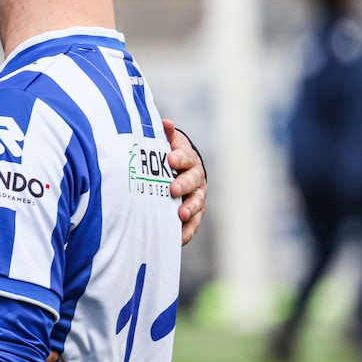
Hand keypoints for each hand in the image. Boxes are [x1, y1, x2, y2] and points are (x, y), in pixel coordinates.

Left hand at [163, 119, 206, 245]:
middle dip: (184, 184)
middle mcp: (196, 177)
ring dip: (189, 208)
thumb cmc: (166, 156)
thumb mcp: (165, 143)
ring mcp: (197, 196)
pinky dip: (187, 231)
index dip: (179, 157)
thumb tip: (164, 123)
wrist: (177, 171)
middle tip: (173, 189)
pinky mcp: (194, 213)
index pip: (185, 156)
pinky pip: (193, 223)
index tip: (170, 158)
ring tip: (180, 215)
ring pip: (197, 202)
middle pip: (193, 181)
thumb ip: (164, 135)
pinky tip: (178, 238)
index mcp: (188, 158)